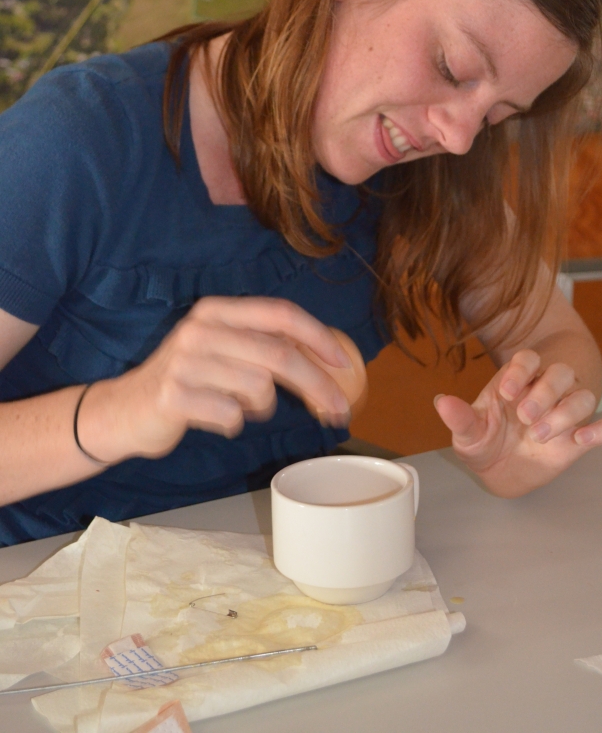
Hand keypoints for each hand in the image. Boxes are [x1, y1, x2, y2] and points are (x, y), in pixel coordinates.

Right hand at [79, 297, 352, 461]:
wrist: (123, 411)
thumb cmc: (186, 382)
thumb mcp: (222, 350)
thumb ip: (263, 346)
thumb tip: (327, 362)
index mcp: (217, 311)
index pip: (280, 314)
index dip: (318, 337)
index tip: (345, 364)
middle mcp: (201, 329)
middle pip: (279, 355)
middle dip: (316, 385)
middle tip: (337, 411)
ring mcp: (185, 361)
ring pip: (258, 389)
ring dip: (258, 407)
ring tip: (236, 406)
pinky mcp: (173, 395)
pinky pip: (230, 416)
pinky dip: (231, 424)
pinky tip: (212, 417)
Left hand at [434, 349, 601, 497]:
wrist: (499, 474)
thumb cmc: (484, 443)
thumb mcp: (468, 434)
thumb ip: (460, 419)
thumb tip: (442, 402)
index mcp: (516, 381)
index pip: (527, 359)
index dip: (521, 370)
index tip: (507, 393)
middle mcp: (544, 391)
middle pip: (560, 372)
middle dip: (546, 392)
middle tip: (526, 417)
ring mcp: (564, 414)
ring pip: (582, 396)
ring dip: (566, 413)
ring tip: (540, 436)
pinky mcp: (580, 439)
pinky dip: (600, 431)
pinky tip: (583, 439)